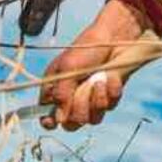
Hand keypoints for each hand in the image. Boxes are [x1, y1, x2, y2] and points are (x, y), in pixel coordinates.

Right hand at [38, 0, 158, 130]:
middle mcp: (71, 98)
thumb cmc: (86, 49)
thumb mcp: (69, 68)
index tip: (55, 121)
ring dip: (97, 100)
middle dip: (80, 109)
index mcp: (55, 90)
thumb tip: (58, 120)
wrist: (114, 38)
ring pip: (92, 119)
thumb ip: (62, 94)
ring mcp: (91, 99)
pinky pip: (110, 106)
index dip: (50, 122)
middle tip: (84, 90)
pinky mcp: (108, 97)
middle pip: (72, 124)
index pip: (48, 117)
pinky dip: (111, 92)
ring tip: (100, 79)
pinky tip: (112, 77)